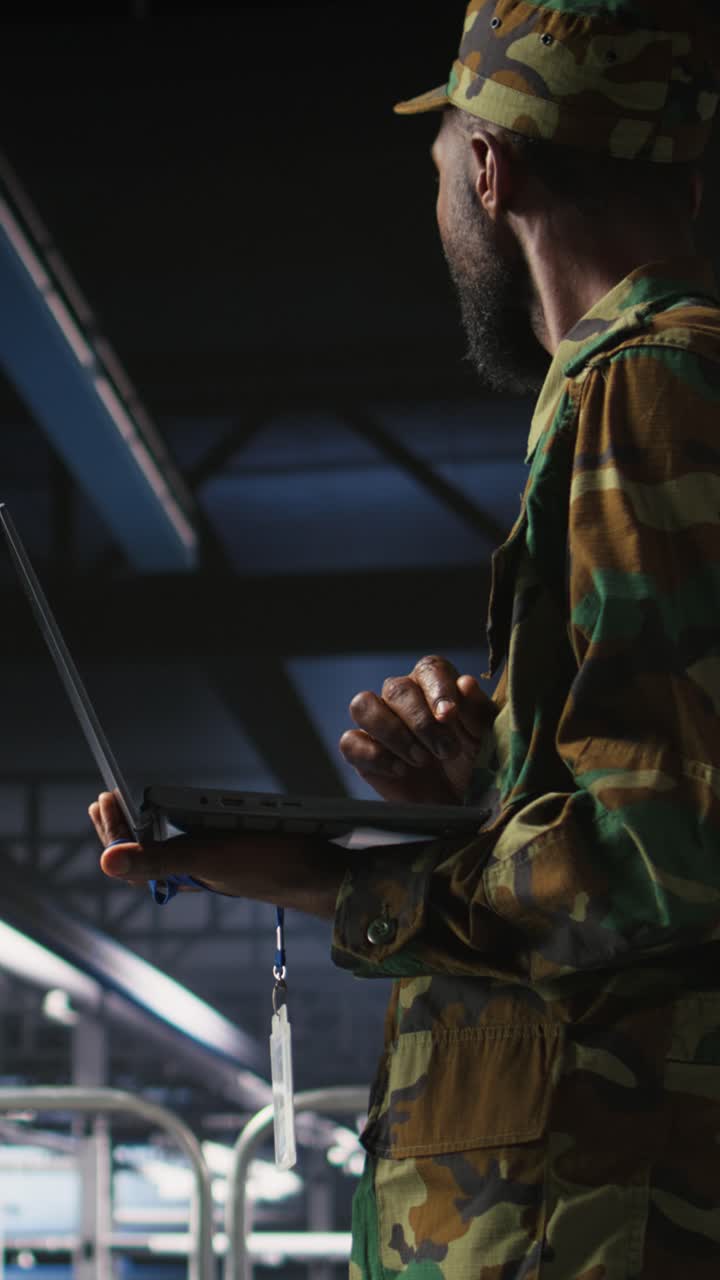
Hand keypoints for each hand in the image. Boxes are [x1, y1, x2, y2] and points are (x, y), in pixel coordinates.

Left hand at [88, 791, 343, 917]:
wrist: (322, 874)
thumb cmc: (271, 866)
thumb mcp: (209, 856)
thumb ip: (158, 860)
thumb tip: (105, 863)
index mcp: (182, 874)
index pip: (131, 856)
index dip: (112, 829)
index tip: (104, 798)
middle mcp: (194, 872)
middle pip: (145, 851)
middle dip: (122, 829)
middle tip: (105, 802)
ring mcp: (215, 864)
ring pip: (169, 847)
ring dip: (148, 827)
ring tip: (132, 808)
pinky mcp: (235, 855)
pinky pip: (197, 841)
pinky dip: (181, 825)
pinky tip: (185, 814)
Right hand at [339, 655, 496, 804]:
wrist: (460, 804)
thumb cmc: (475, 764)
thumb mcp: (486, 739)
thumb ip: (478, 711)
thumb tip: (465, 683)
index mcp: (436, 684)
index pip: (429, 669)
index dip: (437, 689)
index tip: (448, 716)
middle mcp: (404, 697)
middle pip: (396, 688)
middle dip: (421, 722)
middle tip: (446, 752)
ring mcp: (379, 722)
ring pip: (363, 705)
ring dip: (392, 733)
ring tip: (420, 760)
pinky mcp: (361, 750)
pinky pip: (350, 741)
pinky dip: (374, 756)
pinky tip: (400, 771)